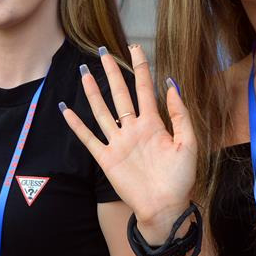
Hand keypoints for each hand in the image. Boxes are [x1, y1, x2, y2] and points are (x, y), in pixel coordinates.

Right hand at [61, 44, 197, 242]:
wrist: (165, 207)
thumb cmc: (180, 179)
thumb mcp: (188, 143)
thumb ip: (179, 115)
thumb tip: (172, 84)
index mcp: (154, 124)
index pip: (144, 89)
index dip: (140, 68)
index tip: (135, 48)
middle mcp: (133, 129)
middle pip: (120, 94)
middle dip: (112, 72)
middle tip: (103, 51)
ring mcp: (118, 143)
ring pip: (102, 111)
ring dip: (93, 92)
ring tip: (84, 72)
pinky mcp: (106, 158)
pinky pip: (89, 138)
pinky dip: (77, 125)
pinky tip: (67, 110)